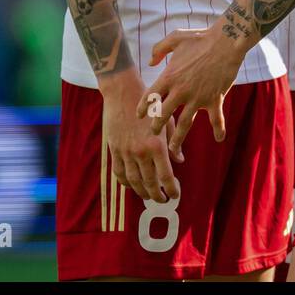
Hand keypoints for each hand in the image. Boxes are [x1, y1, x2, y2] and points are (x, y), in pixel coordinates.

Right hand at [101, 70, 182, 202]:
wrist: (123, 94)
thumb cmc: (151, 105)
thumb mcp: (167, 122)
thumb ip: (174, 143)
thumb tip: (180, 160)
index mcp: (157, 146)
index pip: (166, 176)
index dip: (171, 189)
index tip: (175, 195)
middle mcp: (141, 152)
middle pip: (149, 183)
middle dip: (157, 195)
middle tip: (163, 200)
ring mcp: (126, 153)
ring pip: (133, 181)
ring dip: (142, 192)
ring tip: (149, 197)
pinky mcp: (114, 150)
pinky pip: (119, 173)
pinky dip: (126, 183)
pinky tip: (132, 186)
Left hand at [139, 23, 243, 153]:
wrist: (225, 42)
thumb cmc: (200, 38)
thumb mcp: (174, 38)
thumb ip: (159, 49)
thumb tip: (150, 62)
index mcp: (169, 76)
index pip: (150, 97)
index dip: (142, 108)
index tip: (139, 116)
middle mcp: (180, 91)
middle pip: (163, 115)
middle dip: (157, 126)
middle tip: (154, 133)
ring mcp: (198, 97)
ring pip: (185, 123)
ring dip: (178, 138)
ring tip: (173, 149)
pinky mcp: (214, 99)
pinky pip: (216, 119)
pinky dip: (219, 129)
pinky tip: (219, 139)